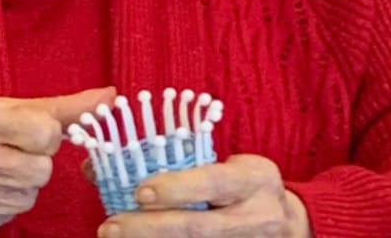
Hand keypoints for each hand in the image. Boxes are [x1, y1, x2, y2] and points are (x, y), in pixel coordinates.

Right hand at [0, 85, 114, 236]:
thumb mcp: (1, 101)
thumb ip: (58, 106)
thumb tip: (109, 97)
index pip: (45, 133)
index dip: (44, 134)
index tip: (28, 130)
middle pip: (39, 171)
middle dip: (34, 161)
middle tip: (11, 150)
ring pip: (25, 198)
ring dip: (20, 184)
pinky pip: (4, 219)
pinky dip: (0, 203)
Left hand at [98, 154, 310, 237]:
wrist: (289, 222)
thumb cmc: (246, 184)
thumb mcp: (227, 163)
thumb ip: (177, 160)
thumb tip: (102, 161)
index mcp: (254, 180)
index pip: (213, 183)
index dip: (177, 188)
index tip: (140, 192)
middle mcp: (255, 216)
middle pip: (198, 227)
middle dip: (149, 227)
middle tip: (111, 226)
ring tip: (114, 236)